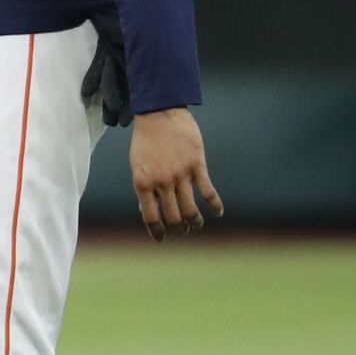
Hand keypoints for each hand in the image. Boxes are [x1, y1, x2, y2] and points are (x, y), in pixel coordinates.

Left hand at [128, 107, 222, 241]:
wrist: (159, 114)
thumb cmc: (146, 140)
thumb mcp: (137, 165)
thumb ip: (145, 187)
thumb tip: (149, 208)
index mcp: (143, 183)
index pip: (150, 217)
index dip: (157, 232)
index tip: (161, 240)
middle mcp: (162, 183)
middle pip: (173, 218)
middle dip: (178, 229)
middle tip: (182, 231)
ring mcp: (180, 175)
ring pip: (190, 210)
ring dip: (195, 222)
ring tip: (196, 224)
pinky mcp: (197, 166)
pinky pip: (208, 192)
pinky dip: (215, 205)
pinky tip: (218, 212)